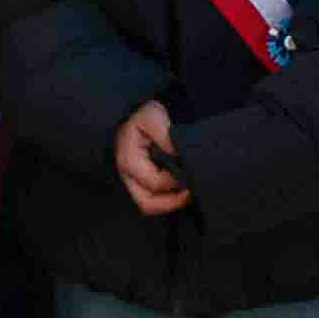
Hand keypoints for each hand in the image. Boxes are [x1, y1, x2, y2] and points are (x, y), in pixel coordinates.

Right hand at [112, 100, 188, 217]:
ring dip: (169, 203)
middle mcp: (127, 175)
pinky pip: (152, 199)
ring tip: (186, 194)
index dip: (175, 181)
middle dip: (171, 202)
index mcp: (128, 160)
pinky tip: (180, 189)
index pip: (155, 182)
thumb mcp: (152, 115)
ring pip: (149, 205)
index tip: (190, 172)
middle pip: (148, 203)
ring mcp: (131, 181)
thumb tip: (177, 154)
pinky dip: (166, 199)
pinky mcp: (138, 183)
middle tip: (190, 192)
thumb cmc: (143, 115)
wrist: (137, 112)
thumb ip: (164, 133)